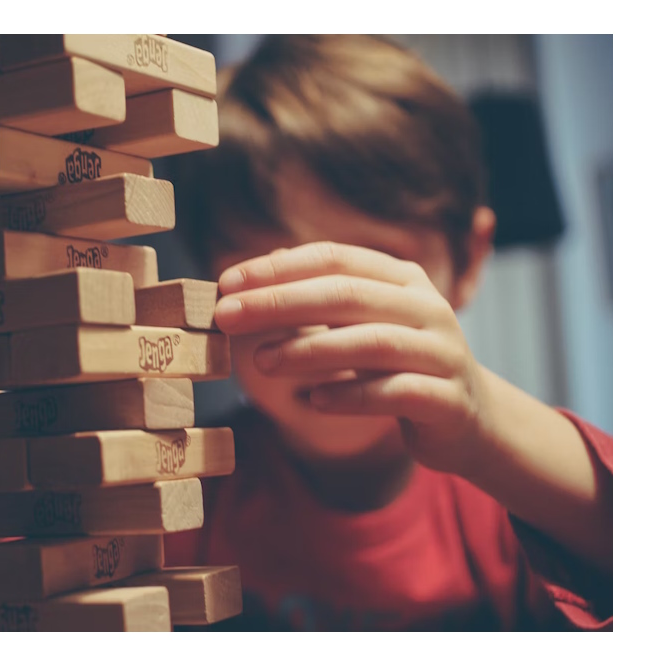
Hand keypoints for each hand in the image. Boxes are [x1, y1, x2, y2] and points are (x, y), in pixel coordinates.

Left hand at [213, 241, 492, 475]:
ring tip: (261, 361)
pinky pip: (395, 393)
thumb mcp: (363, 324)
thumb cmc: (399, 366)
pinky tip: (312, 401)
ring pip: (371, 343)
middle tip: (227, 316)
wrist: (470, 421)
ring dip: (309, 349)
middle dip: (280, 302)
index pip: (334, 258)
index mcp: (402, 279)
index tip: (225, 282)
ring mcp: (442, 352)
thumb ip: (321, 298)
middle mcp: (427, 307)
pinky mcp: (448, 400)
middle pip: (347, 294)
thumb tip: (258, 273)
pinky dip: (350, 395)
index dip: (277, 268)